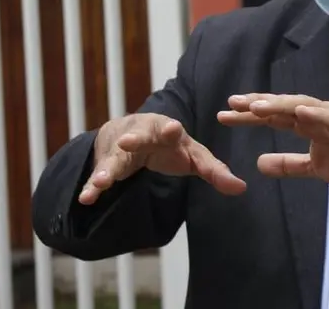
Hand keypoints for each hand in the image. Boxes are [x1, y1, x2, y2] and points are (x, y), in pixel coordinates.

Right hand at [79, 113, 245, 204]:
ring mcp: (122, 148)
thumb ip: (215, 171)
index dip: (172, 130)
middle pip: (138, 136)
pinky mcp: (107, 163)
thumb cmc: (169, 144)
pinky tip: (86, 199)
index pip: (171, 129)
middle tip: (126, 142)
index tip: (173, 129)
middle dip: (134, 139)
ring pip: (114, 158)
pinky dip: (92, 186)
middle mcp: (143, 134)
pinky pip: (99, 175)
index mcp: (168, 130)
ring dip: (106, 170)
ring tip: (99, 183)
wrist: (131, 131)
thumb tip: (242, 188)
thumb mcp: (193, 156)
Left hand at [217, 94, 328, 191]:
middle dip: (257, 105)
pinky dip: (314, 113)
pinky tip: (297, 111)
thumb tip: (258, 164)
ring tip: (256, 106)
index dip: (250, 115)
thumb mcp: (314, 168)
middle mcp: (317, 117)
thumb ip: (289, 164)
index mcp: (308, 125)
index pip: (274, 117)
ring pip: (302, 107)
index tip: (225, 114)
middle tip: (231, 104)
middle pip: (282, 107)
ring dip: (279, 105)